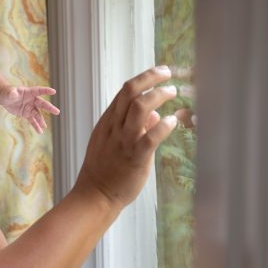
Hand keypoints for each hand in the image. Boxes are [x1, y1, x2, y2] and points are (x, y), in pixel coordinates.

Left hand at [0, 86, 60, 133]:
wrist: (6, 99)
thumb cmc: (8, 93)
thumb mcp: (9, 93)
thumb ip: (12, 93)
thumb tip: (13, 93)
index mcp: (29, 92)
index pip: (39, 91)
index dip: (46, 91)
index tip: (53, 91)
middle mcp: (32, 100)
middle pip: (42, 104)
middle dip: (49, 108)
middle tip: (57, 112)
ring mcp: (30, 107)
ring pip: (38, 114)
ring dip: (41, 121)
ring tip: (44, 127)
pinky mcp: (27, 114)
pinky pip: (32, 121)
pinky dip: (36, 126)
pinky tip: (40, 132)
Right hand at [77, 66, 177, 208]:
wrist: (95, 194)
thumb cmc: (105, 169)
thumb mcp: (113, 142)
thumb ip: (133, 126)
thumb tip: (154, 114)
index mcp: (108, 121)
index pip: (124, 91)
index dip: (143, 78)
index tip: (159, 73)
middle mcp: (115, 127)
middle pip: (130, 92)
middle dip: (150, 78)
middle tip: (167, 73)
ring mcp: (124, 141)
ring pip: (140, 108)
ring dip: (158, 96)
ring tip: (172, 92)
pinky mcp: (135, 158)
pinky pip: (150, 138)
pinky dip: (164, 126)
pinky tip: (172, 121)